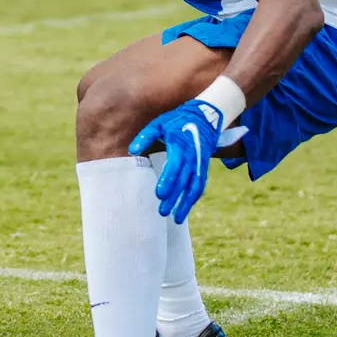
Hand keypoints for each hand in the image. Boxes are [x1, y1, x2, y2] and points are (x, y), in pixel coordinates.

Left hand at [128, 99, 226, 223]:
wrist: (205, 117)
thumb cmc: (177, 121)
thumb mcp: (159, 124)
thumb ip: (145, 136)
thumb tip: (131, 150)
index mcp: (180, 146)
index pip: (174, 167)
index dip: (168, 181)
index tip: (159, 194)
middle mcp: (193, 158)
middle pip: (183, 181)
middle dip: (174, 198)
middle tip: (162, 211)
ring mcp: (200, 164)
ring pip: (194, 187)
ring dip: (186, 203)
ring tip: (176, 219)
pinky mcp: (203, 169)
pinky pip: (199, 186)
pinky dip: (193, 199)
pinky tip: (184, 210)